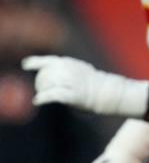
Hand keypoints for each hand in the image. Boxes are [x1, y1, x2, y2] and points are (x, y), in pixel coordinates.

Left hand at [21, 55, 148, 116]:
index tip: (26, 65)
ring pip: (47, 85)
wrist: (108, 92)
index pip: (49, 61)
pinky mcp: (71, 95)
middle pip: (45, 75)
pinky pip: (51, 95)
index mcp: (70, 63)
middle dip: (40, 82)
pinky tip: (37, 101)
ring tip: (41, 95)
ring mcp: (70, 82)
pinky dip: (42, 98)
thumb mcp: (81, 69)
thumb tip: (49, 70)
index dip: (35, 62)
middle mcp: (69, 71)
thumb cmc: (94, 83)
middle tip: (40, 88)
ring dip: (41, 90)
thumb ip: (66, 69)